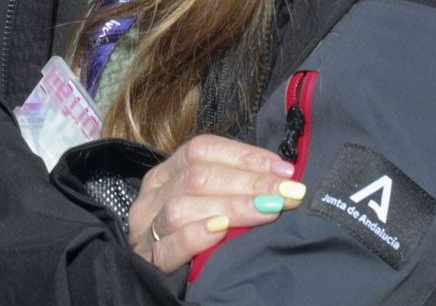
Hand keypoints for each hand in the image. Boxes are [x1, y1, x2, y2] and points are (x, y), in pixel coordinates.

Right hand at [127, 134, 305, 273]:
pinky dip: (196, 236)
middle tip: (288, 193)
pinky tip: (223, 231)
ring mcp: (147, 227)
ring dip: (232, 206)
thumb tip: (282, 176)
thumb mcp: (208, 200)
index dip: (245, 156)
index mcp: (168, 171)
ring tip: (268, 210)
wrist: (157, 286)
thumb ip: (233, 185)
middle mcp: (154, 193)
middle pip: (198, 177)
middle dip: (250, 182)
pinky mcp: (149, 260)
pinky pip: (169, 246)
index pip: (202, 150)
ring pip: (183, 207)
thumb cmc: (196, 233)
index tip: (285, 170)